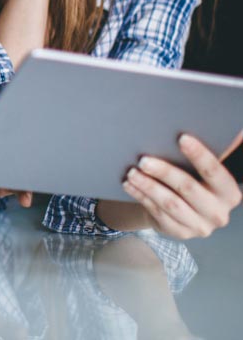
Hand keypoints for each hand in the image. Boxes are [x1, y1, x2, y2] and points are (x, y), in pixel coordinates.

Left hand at [122, 131, 242, 238]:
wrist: (180, 211)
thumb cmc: (192, 180)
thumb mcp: (201, 170)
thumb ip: (204, 152)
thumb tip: (204, 126)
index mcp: (229, 192)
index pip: (215, 172)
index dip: (200, 155)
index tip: (181, 137)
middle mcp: (219, 213)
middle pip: (188, 188)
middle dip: (164, 172)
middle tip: (143, 159)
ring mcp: (199, 226)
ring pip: (170, 203)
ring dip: (148, 186)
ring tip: (131, 172)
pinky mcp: (180, 232)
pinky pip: (157, 213)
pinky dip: (141, 197)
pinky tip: (129, 185)